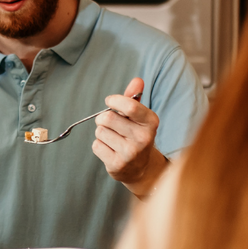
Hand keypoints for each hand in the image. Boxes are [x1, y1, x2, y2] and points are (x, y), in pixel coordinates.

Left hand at [92, 77, 166, 197]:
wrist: (141, 168)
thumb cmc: (136, 135)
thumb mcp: (139, 117)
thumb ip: (135, 98)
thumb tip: (137, 80)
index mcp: (151, 122)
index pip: (130, 106)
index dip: (114, 101)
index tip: (110, 101)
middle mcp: (143, 138)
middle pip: (107, 118)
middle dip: (103, 118)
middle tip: (109, 123)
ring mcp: (130, 153)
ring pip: (100, 132)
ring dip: (101, 132)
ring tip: (113, 138)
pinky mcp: (117, 165)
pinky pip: (96, 146)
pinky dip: (99, 145)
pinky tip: (110, 149)